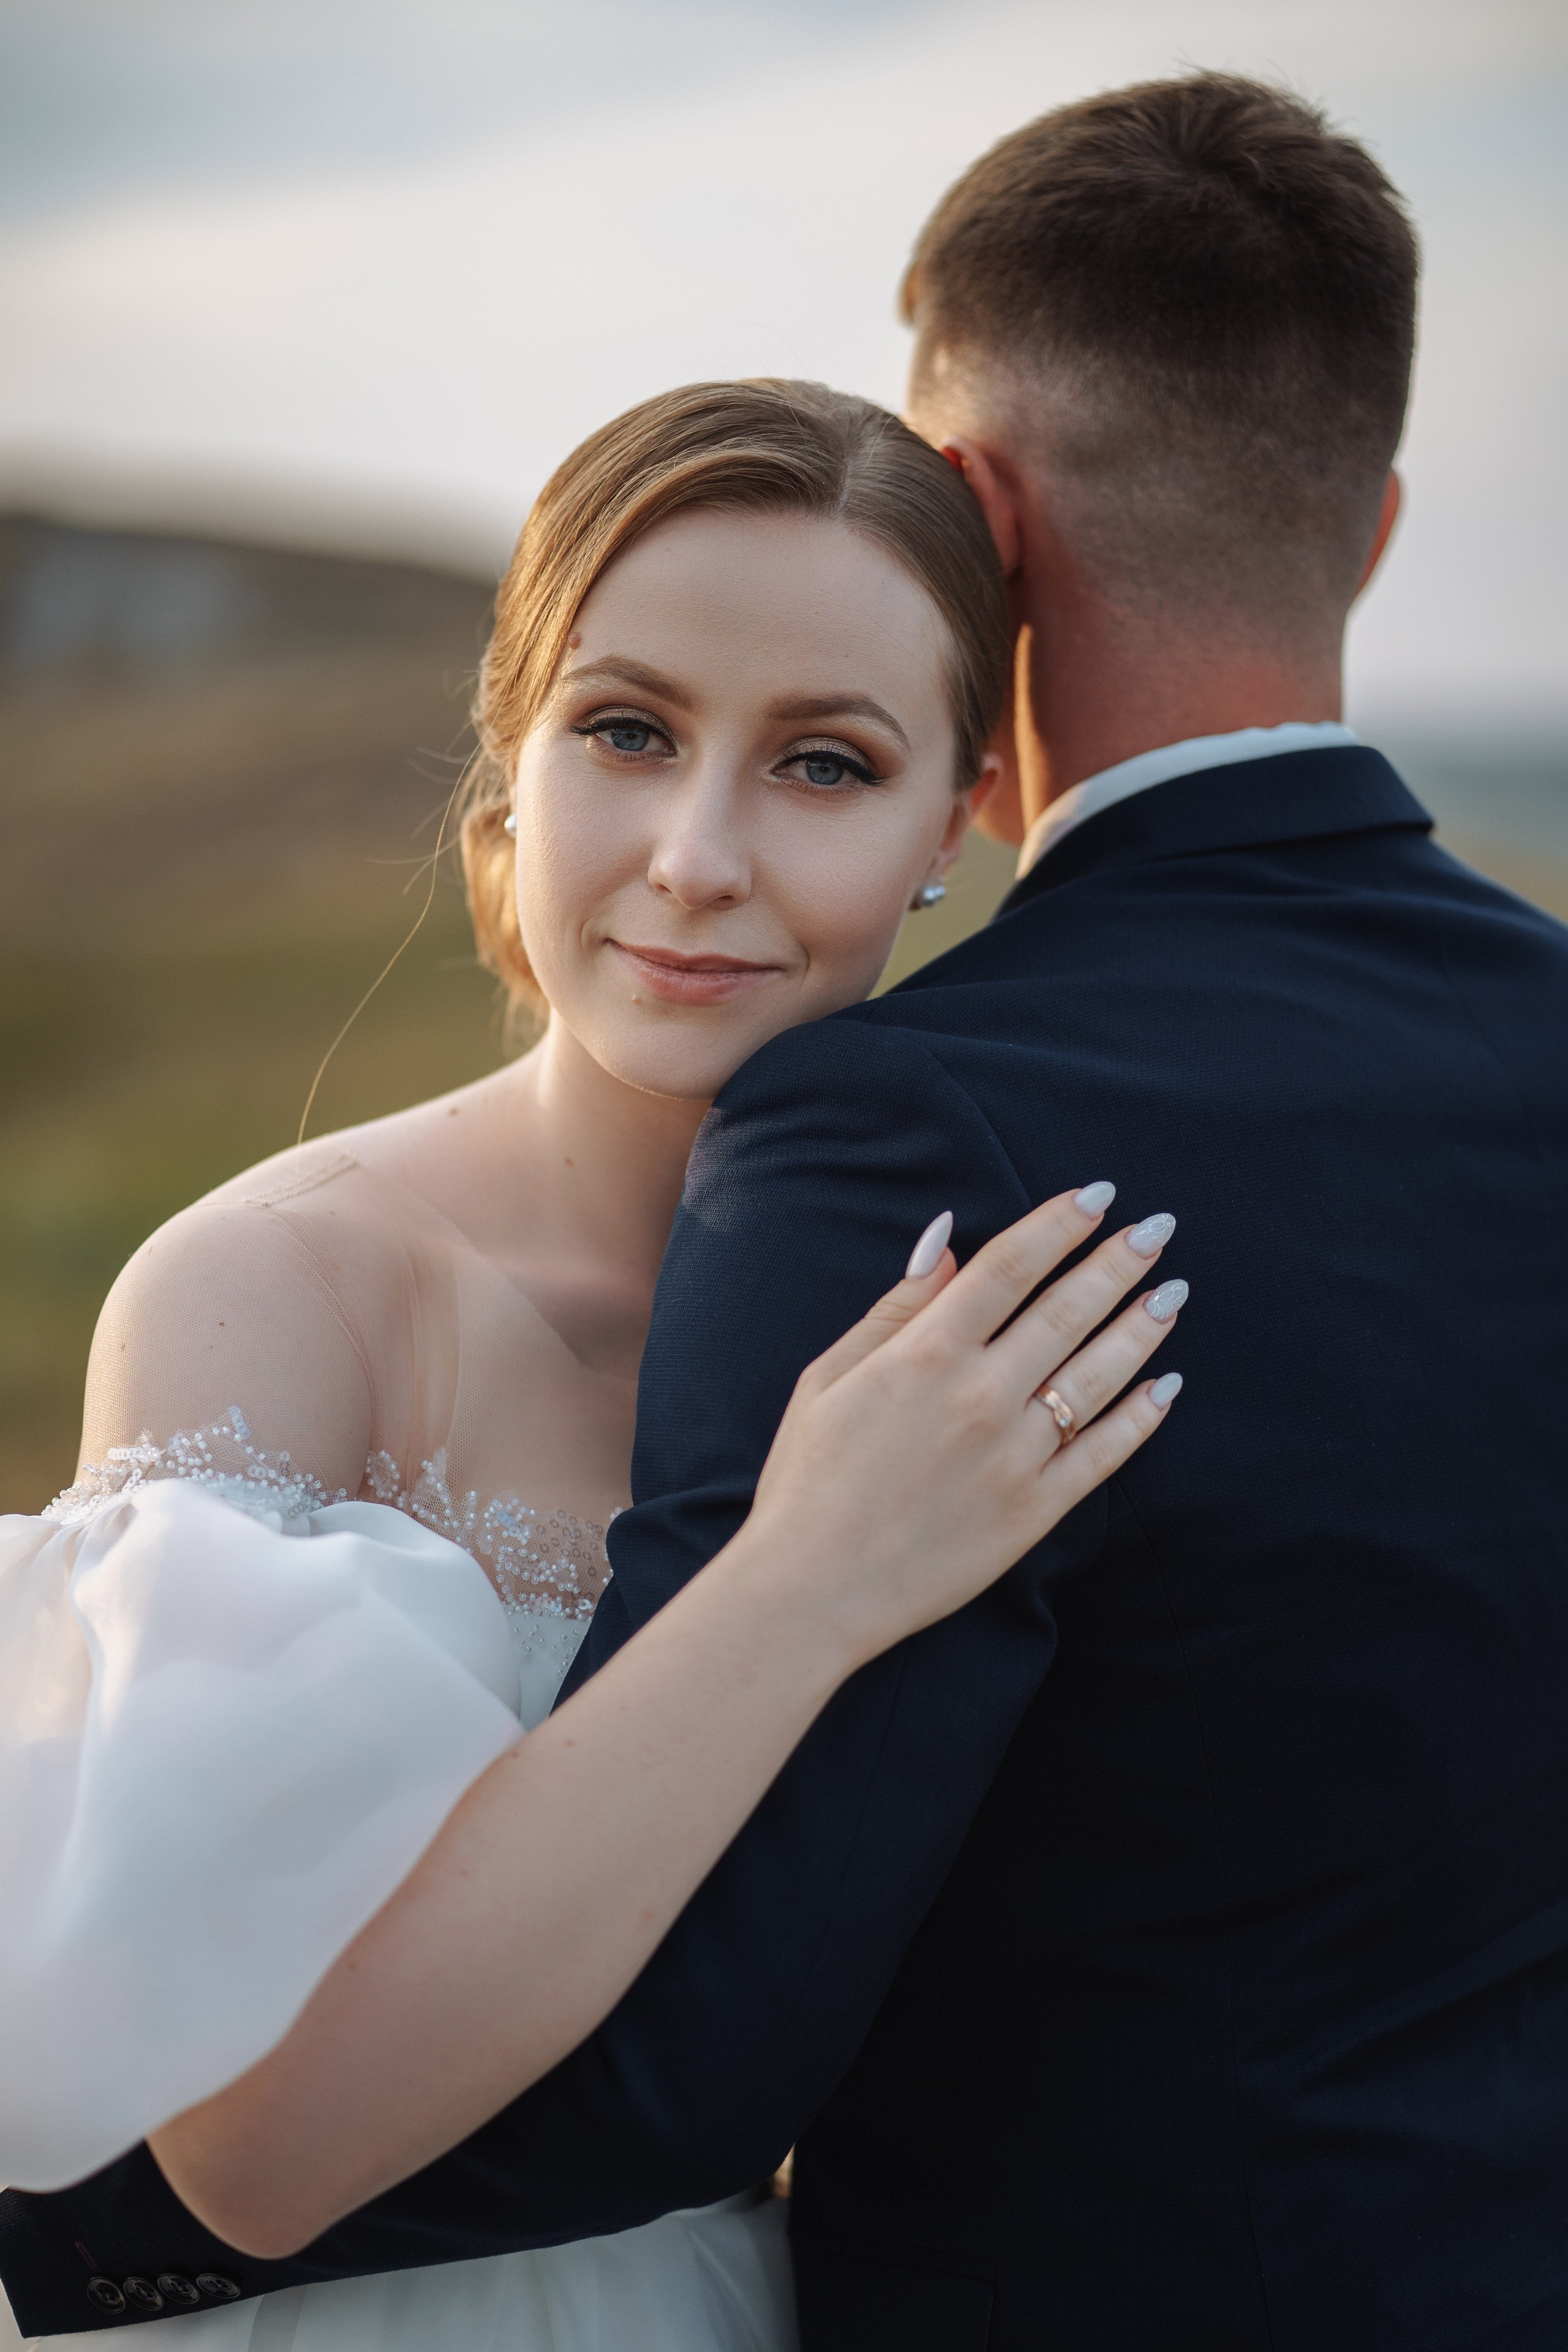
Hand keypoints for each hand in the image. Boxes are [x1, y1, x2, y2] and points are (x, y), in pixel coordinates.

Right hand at [743, 1184, 1182, 1667]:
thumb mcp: (828, 1377)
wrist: (812, 1589)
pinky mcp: (1034, 1511)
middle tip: (1158, 1229)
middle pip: (1067, 1309)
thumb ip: (894, 1308)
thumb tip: (944, 1240)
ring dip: (1141, 1327)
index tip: (1098, 1194)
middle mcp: (980, 1396)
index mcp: (925, 1354)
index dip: (1058, 1224)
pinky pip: (1104, 1454)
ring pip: (1097, 1374)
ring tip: (1172, 1293)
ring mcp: (1014, 1455)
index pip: (1010, 1266)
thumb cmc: (808, 1479)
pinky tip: (1165, 1385)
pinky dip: (1141, 1417)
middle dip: (1118, 1262)